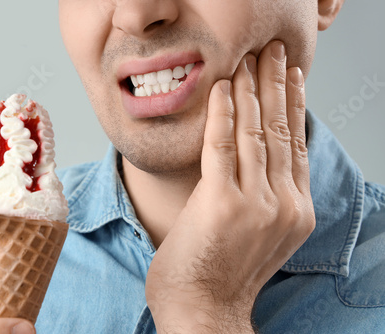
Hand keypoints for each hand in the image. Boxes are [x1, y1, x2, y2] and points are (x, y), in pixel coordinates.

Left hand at [145, 40, 314, 332]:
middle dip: (275, 85)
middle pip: (280, 131)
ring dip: (249, 92)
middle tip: (272, 52)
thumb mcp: (256, 233)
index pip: (295, 144)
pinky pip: (221, 148)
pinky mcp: (221, 203)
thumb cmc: (221, 273)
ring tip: (246, 61)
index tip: (289, 75)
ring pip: (254, 133)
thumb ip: (263, 195)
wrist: (204, 311)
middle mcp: (282, 203)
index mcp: (293, 209)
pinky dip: (221, 116)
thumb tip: (254, 157)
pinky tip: (221, 90)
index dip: (292, 105)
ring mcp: (254, 203)